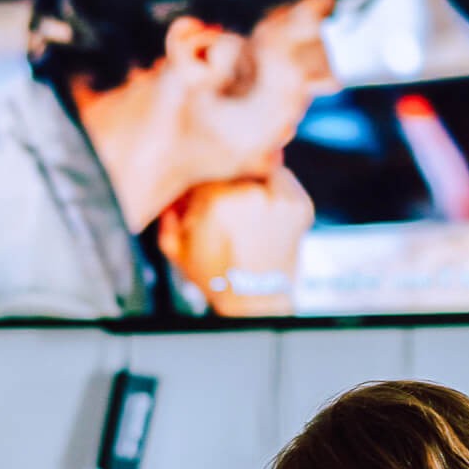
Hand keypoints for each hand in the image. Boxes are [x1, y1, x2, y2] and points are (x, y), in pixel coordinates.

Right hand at [158, 167, 312, 315]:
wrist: (255, 301)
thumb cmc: (218, 279)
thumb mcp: (178, 251)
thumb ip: (168, 218)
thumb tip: (172, 195)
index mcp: (216, 201)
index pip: (207, 170)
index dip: (202, 182)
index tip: (202, 195)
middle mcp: (250, 195)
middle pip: (235, 166)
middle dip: (228, 182)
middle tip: (226, 203)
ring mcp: (279, 198)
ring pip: (262, 166)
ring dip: (253, 180)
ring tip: (247, 208)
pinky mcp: (300, 204)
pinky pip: (284, 180)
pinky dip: (276, 188)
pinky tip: (266, 209)